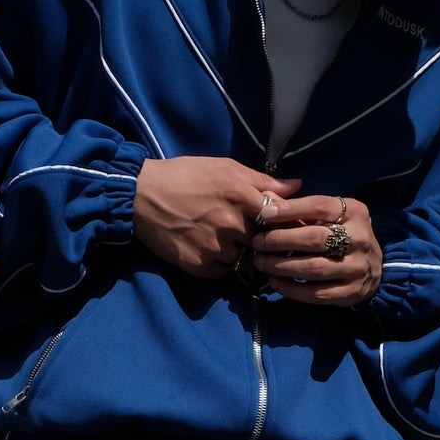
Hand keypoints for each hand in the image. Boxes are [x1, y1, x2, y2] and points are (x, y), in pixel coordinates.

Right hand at [134, 158, 299, 278]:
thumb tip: (296, 187)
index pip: (278, 217)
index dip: (283, 223)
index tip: (284, 226)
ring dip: (237, 252)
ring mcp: (215, 248)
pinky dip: (219, 263)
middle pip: (262, 241)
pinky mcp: (200, 266)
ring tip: (218, 236)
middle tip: (244, 230)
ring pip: (242, 259)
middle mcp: (231, 224)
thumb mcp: (225, 168)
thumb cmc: (185, 176)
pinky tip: (206, 246)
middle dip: (257, 238)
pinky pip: (222, 271)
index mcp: (240, 195)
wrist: (142, 196)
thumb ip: (262, 181)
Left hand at [252, 194, 382, 305]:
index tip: (264, 214)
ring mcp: (356, 267)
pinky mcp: (350, 293)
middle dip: (281, 240)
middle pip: (314, 238)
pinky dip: (291, 289)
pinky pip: (315, 293)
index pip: (320, 206)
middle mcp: (359, 238)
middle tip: (258, 243)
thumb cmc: (345, 235)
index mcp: (355, 212)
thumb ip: (303, 209)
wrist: (375, 267)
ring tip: (262, 263)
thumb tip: (267, 198)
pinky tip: (275, 282)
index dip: (290, 209)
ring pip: (313, 268)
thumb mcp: (333, 216)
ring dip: (282, 266)